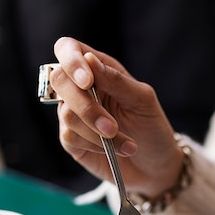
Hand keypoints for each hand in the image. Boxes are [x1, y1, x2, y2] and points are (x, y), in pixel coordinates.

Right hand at [51, 37, 183, 196]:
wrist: (156, 165)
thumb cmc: (152, 127)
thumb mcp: (143, 100)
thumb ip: (116, 80)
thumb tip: (89, 59)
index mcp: (97, 70)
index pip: (68, 49)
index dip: (71, 60)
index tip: (88, 81)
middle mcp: (80, 89)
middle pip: (59, 81)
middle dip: (87, 107)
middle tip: (112, 127)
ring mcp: (73, 114)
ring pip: (68, 114)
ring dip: (98, 132)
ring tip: (127, 144)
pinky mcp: (72, 140)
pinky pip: (70, 137)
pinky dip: (96, 145)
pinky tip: (114, 151)